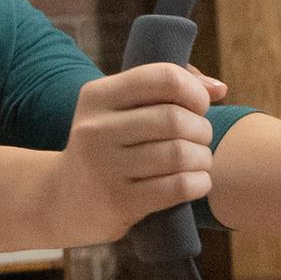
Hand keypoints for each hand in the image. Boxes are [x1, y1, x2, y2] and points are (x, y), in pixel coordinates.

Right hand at [51, 63, 223, 246]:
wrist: (62, 200)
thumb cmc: (108, 147)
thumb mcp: (119, 109)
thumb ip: (168, 88)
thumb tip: (218, 89)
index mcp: (97, 96)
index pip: (163, 77)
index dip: (194, 91)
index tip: (199, 107)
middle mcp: (96, 128)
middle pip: (175, 118)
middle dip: (202, 129)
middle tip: (201, 139)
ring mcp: (105, 167)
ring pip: (179, 153)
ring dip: (203, 158)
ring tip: (199, 161)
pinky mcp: (118, 202)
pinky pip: (177, 187)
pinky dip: (199, 183)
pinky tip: (197, 182)